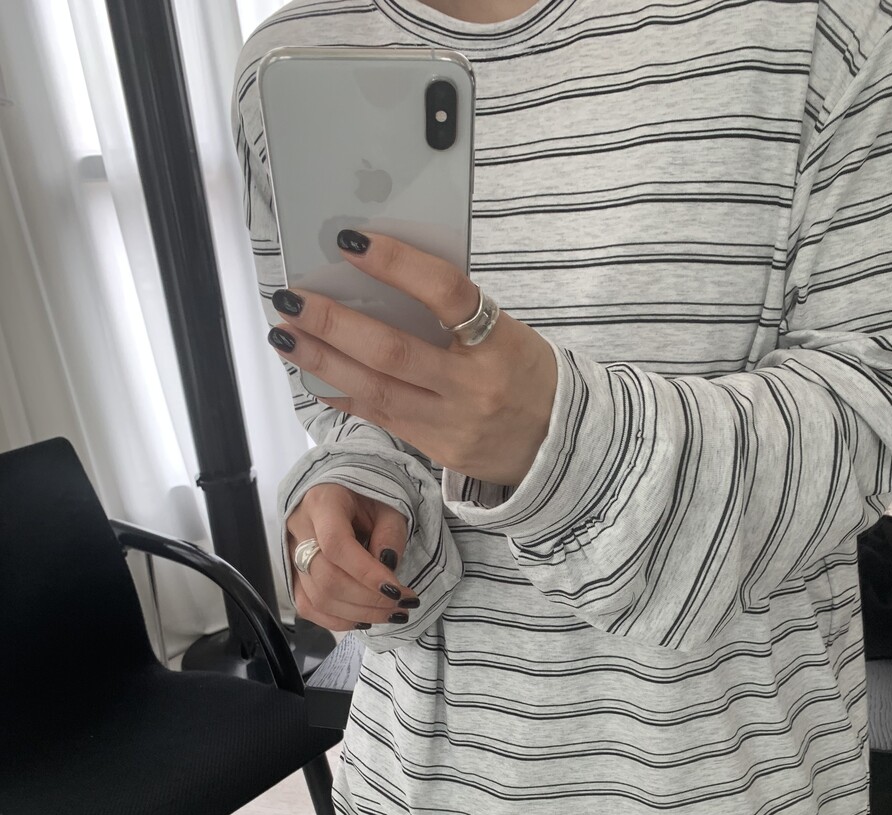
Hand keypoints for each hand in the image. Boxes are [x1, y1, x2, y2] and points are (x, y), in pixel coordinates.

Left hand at [268, 230, 557, 486]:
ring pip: (375, 390)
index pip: (445, 292)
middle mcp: (474, 386)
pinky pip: (380, 418)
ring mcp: (452, 423)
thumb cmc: (527, 375)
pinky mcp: (437, 449)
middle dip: (334, 323)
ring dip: (322, 360)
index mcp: (499, 342)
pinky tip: (312, 376)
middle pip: (393, 350)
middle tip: (292, 300)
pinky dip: (341, 394)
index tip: (350, 242)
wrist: (560, 445)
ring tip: (285, 336)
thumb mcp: (507, 333)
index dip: (396, 264)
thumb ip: (454, 314)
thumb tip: (381, 281)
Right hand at [286, 483, 419, 632]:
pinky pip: (308, 607)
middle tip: (403, 605)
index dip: (366, 573)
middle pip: (327, 577)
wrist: (340, 495)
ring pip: (318, 598)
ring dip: (360, 614)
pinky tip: (365, 618)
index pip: (336, 544)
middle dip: (369, 599)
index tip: (397, 590)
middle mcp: (299, 529)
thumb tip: (387, 570)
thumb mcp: (388, 505)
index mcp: (322, 503)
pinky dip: (339, 620)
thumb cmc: (366, 499)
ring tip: (393, 614)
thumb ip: (391, 534)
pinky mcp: (293, 575)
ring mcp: (291, 554)